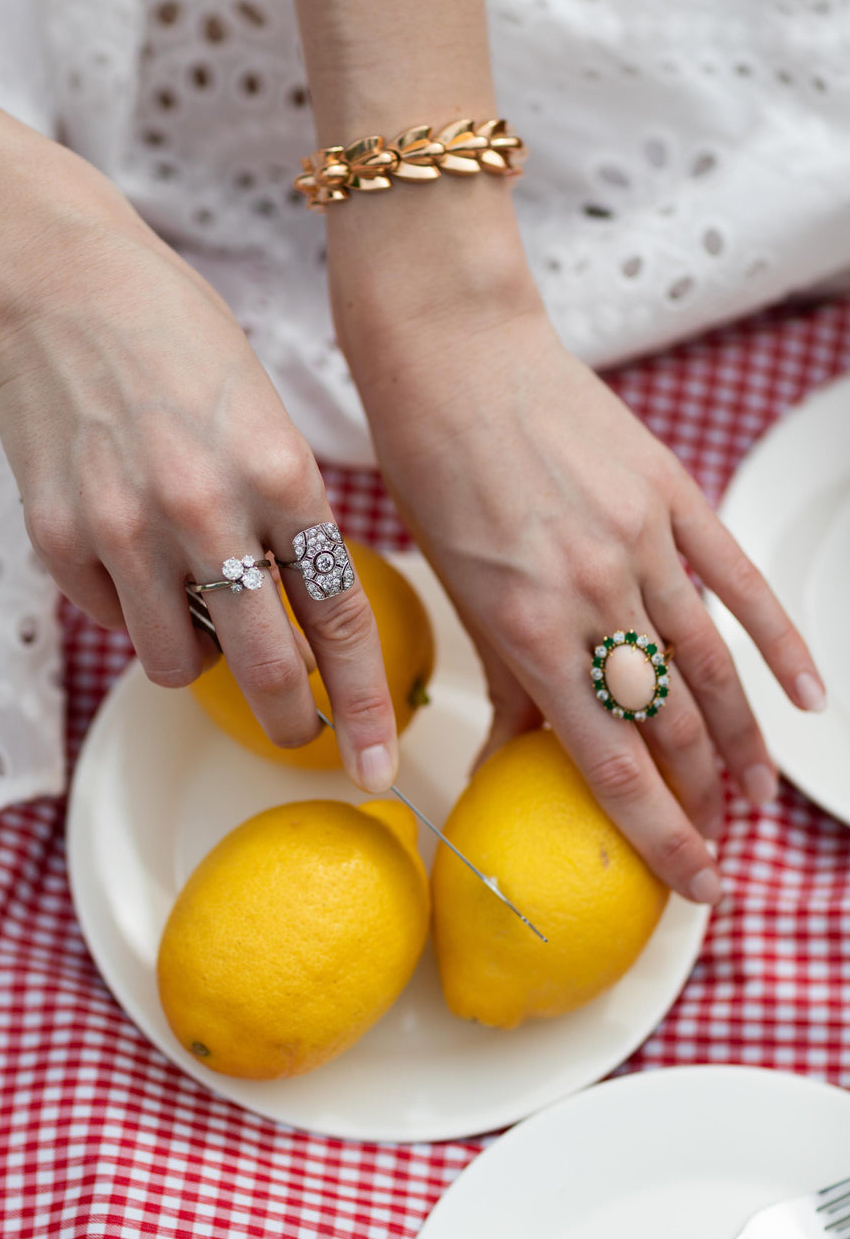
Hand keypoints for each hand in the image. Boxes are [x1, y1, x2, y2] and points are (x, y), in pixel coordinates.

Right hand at [0, 151, 397, 791]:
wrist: (61, 287)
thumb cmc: (180, 345)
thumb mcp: (267, 420)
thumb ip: (289, 517)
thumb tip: (299, 619)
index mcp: (281, 473)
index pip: (339, 617)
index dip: (365, 703)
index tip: (378, 761)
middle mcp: (207, 510)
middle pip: (265, 669)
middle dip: (292, 722)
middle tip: (301, 734)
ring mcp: (126, 528)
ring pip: (177, 665)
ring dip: (199, 657)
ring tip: (196, 602)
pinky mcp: (59, 539)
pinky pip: (113, 622)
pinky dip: (135, 610)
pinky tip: (132, 551)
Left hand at [329, 213, 824, 900]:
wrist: (456, 357)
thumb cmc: (434, 475)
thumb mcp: (458, 592)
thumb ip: (505, 682)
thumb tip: (511, 765)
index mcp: (528, 629)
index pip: (611, 761)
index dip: (659, 833)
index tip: (692, 882)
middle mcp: (594, 594)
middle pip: (671, 723)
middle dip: (699, 799)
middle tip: (714, 846)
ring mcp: (642, 542)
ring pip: (711, 665)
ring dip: (740, 742)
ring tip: (754, 798)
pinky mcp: (671, 496)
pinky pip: (737, 582)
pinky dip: (777, 641)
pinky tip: (805, 695)